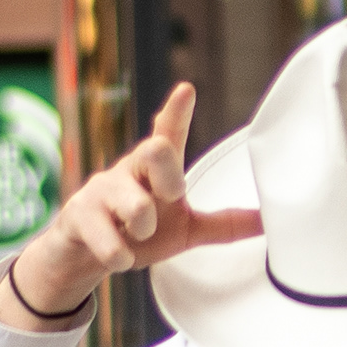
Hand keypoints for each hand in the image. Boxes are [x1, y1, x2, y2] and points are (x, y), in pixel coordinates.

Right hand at [0, 83, 261, 323]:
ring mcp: (100, 189)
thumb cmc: (137, 233)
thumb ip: (224, 224)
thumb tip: (268, 222)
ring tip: (135, 236)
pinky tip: (118, 256)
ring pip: (136, 206)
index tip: (186, 89)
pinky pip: (110, 243)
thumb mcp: (186, 230)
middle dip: (169, 178)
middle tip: (168, 198)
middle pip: (155, 151)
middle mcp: (129, 169)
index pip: (168, 133)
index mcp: (156, 169)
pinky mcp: (78, 215)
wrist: (84, 257)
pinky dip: (121, 256)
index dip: (176, 112)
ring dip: (142, 229)